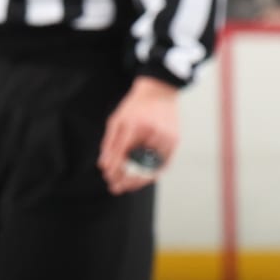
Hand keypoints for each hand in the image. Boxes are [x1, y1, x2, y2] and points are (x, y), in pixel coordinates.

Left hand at [98, 75, 180, 194]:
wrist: (160, 91)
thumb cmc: (136, 106)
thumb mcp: (116, 120)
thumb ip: (109, 144)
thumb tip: (104, 166)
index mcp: (135, 125)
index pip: (122, 153)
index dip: (114, 168)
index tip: (108, 176)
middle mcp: (152, 132)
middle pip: (138, 165)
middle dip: (126, 180)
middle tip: (116, 188)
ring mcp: (166, 137)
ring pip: (152, 167)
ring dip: (139, 180)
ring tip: (128, 186)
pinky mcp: (174, 140)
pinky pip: (164, 163)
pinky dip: (153, 173)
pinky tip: (143, 179)